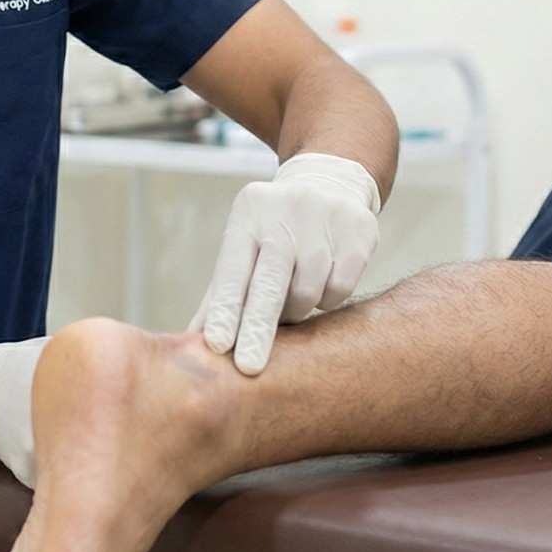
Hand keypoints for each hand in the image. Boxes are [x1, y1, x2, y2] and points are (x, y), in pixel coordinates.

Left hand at [188, 152, 380, 375]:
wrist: (329, 183)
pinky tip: (323, 280)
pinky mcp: (359, 229)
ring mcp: (325, 218)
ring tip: (293, 297)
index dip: (226, 310)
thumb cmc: (274, 231)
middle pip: (271, 283)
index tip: (217, 346)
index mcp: (247, 216)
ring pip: (308, 292)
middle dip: (258, 329)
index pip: (233, 271)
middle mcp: (284, 212)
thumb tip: (191, 342)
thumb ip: (221, 294)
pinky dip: (329, 298)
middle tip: (249, 368)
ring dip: (298, 310)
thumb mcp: (243, 248)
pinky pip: (341, 288)